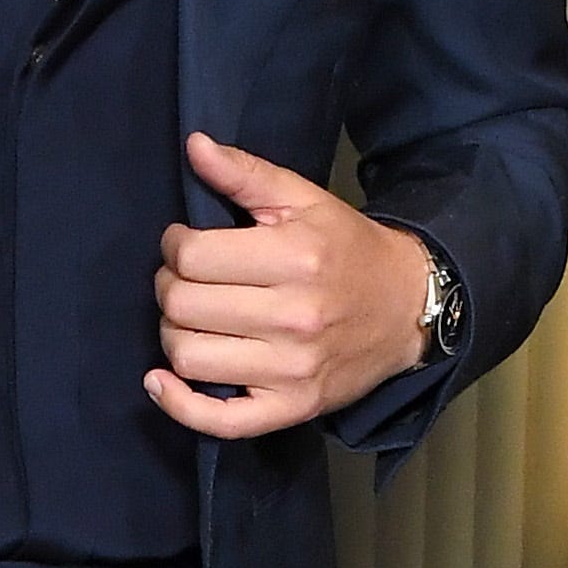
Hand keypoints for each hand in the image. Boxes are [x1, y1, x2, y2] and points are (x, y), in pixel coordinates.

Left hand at [147, 134, 437, 439]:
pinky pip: (218, 421)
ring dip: (173, 334)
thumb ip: (247, 174)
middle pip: (183, 306)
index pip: (192, 256)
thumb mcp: (304, 201)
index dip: (174, 246)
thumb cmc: (347, 250)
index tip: (184, 244)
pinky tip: (161, 381)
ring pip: (189, 356)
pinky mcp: (292, 409)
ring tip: (192, 318)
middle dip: (169, 287)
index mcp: (294, 258)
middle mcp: (293, 317)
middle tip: (186, 280)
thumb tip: (195, 146)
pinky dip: (178, 405)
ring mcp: (292, 370)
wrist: (407, 308)